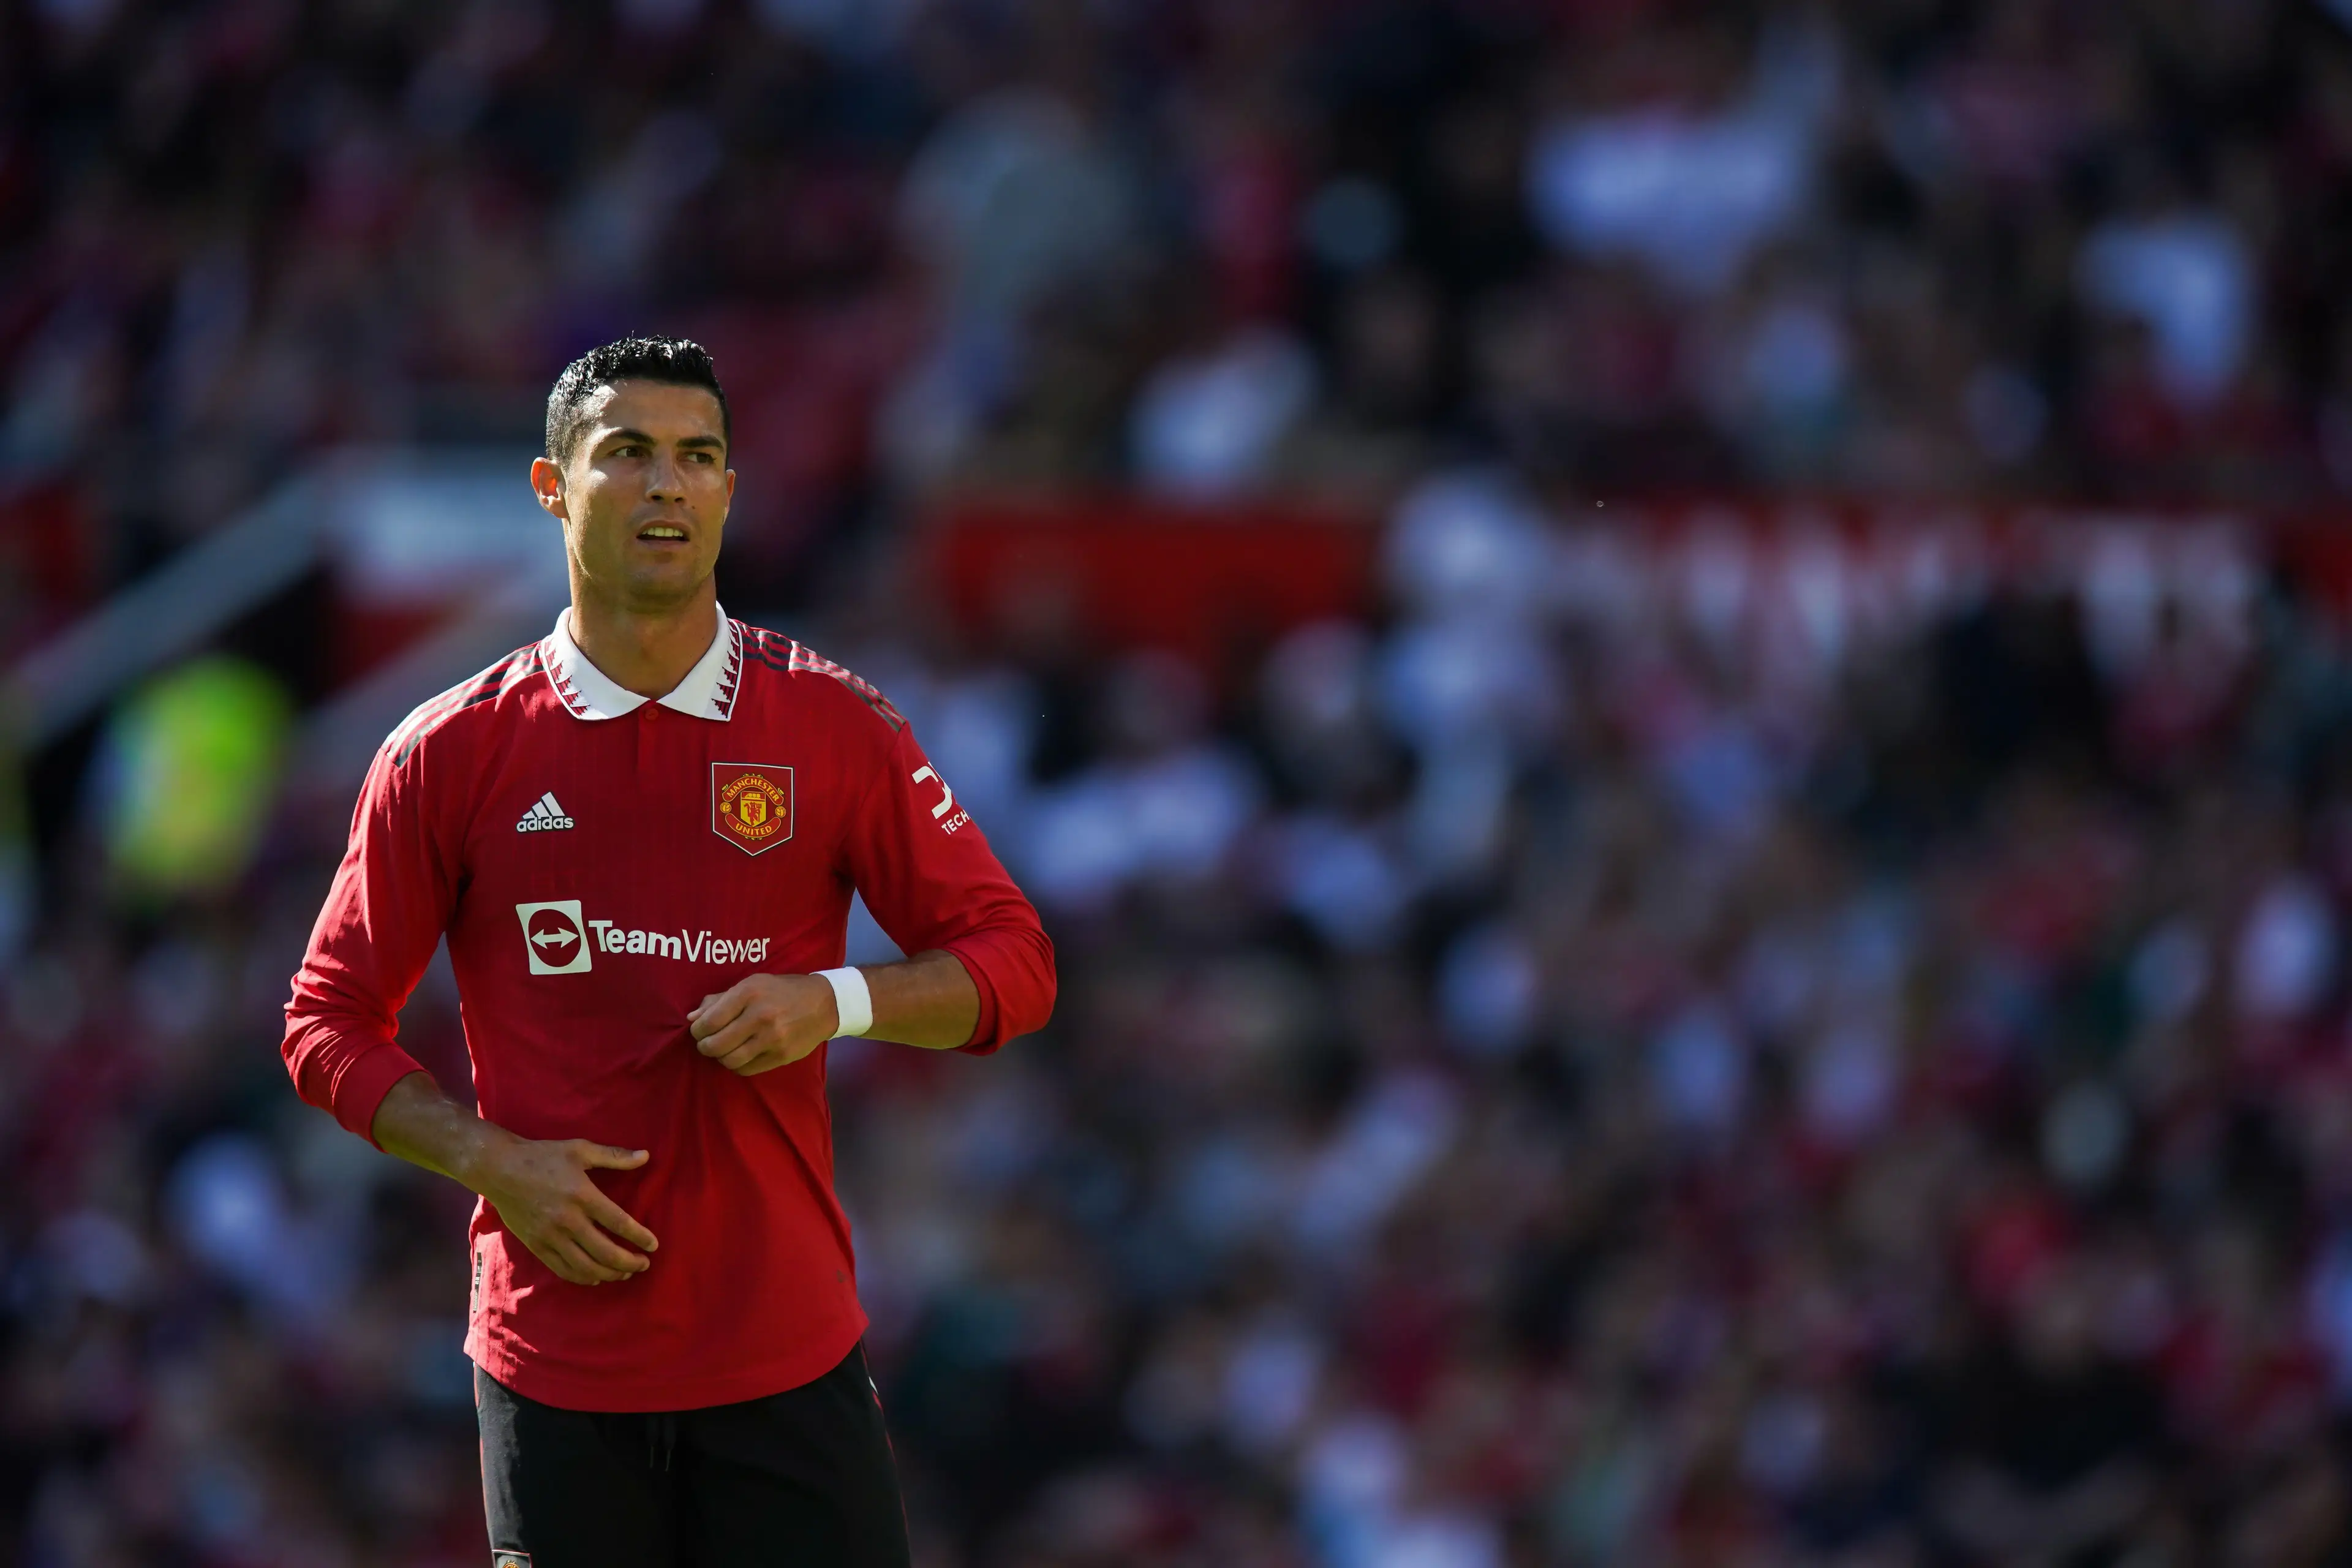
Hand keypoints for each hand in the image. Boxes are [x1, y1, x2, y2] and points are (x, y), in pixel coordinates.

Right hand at [474, 1136, 658, 1285]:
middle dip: (629, 1262)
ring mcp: (550, 1236)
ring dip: (609, 1273)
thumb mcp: (580, 1149)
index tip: (653, 1245)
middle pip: (605, 1251)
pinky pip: (562, 1269)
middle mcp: (568, 1220)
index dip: (639, 1237)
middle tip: (644, 1264)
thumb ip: (614, 1156)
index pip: (619, 1222)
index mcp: (582, 1195)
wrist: (500, 1169)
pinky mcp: (536, 1245)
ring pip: (585, 1266)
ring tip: (625, 1273)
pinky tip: (596, 1277)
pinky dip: (582, 1277)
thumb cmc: (543, 1156)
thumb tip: (646, 1156)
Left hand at [688, 973, 838, 1075]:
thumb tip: (692, 1018)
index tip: (699, 1031)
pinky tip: (740, 1056)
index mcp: (749, 993)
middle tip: (707, 1044)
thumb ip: (720, 1000)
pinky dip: (737, 1066)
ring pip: (730, 1060)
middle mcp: (760, 1015)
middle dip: (705, 1047)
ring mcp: (772, 1038)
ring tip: (723, 1051)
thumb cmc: (782, 990)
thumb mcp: (752, 984)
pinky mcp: (782, 1056)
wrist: (824, 1004)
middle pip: (716, 1044)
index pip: (710, 1021)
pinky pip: (747, 1069)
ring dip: (720, 1058)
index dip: (697, 1031)